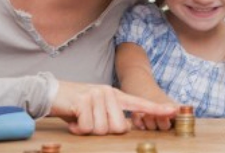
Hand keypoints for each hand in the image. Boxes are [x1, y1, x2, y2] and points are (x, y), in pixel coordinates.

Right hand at [49, 81, 176, 134]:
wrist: (51, 93)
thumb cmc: (76, 105)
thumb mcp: (97, 108)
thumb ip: (112, 117)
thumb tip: (124, 128)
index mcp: (115, 95)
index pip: (140, 103)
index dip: (156, 109)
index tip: (173, 110)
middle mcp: (109, 93)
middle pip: (119, 127)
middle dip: (103, 131)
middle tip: (90, 123)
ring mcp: (97, 95)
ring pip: (102, 129)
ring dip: (88, 130)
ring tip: (81, 119)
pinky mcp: (83, 100)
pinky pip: (87, 127)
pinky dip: (78, 129)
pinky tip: (73, 120)